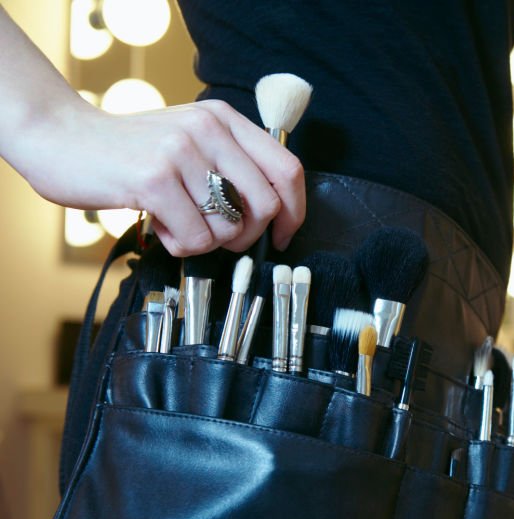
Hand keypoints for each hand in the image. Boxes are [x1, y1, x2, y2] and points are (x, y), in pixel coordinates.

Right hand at [18, 99, 304, 255]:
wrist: (61, 138)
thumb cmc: (130, 152)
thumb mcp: (190, 140)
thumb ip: (230, 164)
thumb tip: (276, 213)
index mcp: (224, 119)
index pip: (287, 169)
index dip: (294, 211)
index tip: (282, 236)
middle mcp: (209, 129)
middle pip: (266, 204)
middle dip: (247, 236)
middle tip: (219, 236)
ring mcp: (182, 152)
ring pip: (230, 227)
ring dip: (206, 241)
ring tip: (177, 222)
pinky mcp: (155, 180)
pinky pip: (197, 238)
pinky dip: (181, 245)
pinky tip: (160, 226)